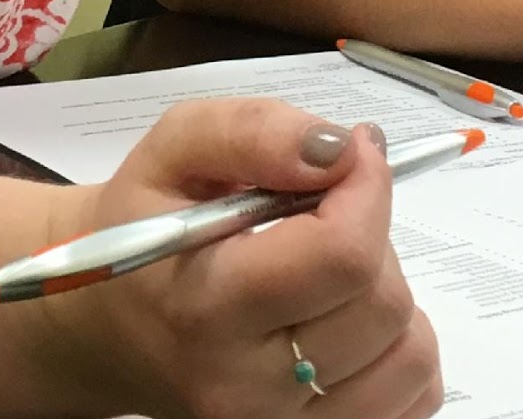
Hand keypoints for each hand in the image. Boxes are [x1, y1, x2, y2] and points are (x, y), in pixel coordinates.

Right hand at [36, 100, 441, 418]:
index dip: (368, 189)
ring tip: (326, 274)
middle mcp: (244, 390)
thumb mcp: (174, 149)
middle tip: (319, 218)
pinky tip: (344, 321)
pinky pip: (415, 397)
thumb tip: (340, 149)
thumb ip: (251, 131)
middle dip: (370, 237)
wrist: (107, 323)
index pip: (344, 255)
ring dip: (388, 295)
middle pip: (385, 304)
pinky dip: (397, 349)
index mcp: (205, 307)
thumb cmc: (146, 224)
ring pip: (411, 356)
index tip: (351, 158)